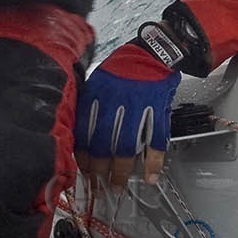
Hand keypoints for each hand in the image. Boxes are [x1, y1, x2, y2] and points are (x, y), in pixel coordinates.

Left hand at [73, 41, 179, 190]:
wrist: (153, 51)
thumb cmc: (124, 68)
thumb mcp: (99, 81)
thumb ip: (90, 106)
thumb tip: (79, 135)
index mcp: (97, 93)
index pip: (85, 131)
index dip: (83, 155)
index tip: (82, 171)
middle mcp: (116, 100)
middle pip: (103, 142)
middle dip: (99, 169)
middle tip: (98, 186)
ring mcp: (139, 105)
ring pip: (127, 145)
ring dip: (122, 170)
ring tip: (117, 186)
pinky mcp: (158, 108)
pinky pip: (156, 138)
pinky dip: (154, 160)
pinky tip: (150, 176)